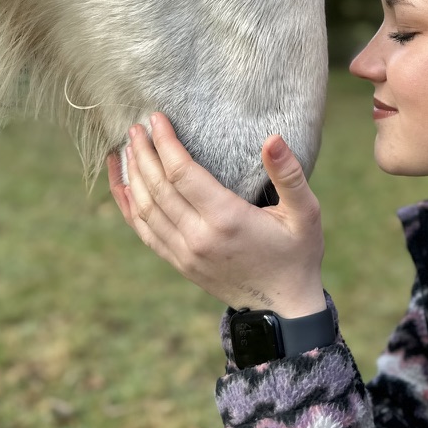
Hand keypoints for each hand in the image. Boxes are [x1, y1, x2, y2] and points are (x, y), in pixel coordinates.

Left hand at [107, 114, 326, 317]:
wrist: (283, 309)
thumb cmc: (298, 254)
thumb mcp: (305, 212)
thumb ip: (289, 174)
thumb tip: (272, 138)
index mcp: (226, 219)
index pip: (182, 173)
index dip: (165, 143)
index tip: (155, 118)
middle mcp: (199, 237)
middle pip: (158, 188)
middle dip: (143, 153)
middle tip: (135, 126)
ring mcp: (185, 253)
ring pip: (146, 209)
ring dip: (132, 176)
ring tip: (125, 148)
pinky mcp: (180, 263)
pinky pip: (145, 232)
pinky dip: (129, 206)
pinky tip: (122, 186)